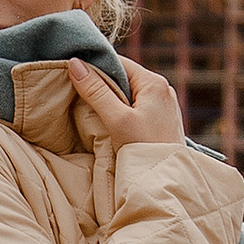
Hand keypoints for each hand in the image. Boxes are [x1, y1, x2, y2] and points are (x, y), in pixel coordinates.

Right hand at [67, 53, 182, 147]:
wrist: (168, 181)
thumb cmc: (145, 149)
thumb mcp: (116, 119)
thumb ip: (95, 91)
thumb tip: (74, 64)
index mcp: (154, 82)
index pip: (118, 62)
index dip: (95, 67)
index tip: (75, 77)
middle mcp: (163, 89)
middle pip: (124, 78)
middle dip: (103, 86)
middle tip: (81, 97)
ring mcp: (164, 105)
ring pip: (130, 94)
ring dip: (112, 101)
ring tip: (95, 113)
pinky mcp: (163, 120)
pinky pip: (138, 108)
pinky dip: (123, 112)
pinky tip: (113, 124)